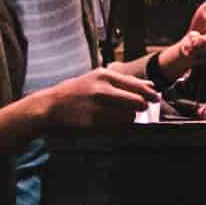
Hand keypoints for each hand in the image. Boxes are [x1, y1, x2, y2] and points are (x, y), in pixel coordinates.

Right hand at [32, 64, 159, 131]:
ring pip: (128, 116)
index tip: (155, 97)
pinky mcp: (93, 124)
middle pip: (136, 102)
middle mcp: (101, 90)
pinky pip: (117, 128)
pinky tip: (113, 123)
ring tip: (122, 115)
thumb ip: (122, 81)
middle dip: (143, 106)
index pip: (136, 85)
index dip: (150, 93)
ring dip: (130, 117)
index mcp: (104, 76)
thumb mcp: (96, 78)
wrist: (50, 106)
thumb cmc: (76, 91)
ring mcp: (97, 108)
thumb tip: (150, 86)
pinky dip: (120, 127)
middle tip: (143, 108)